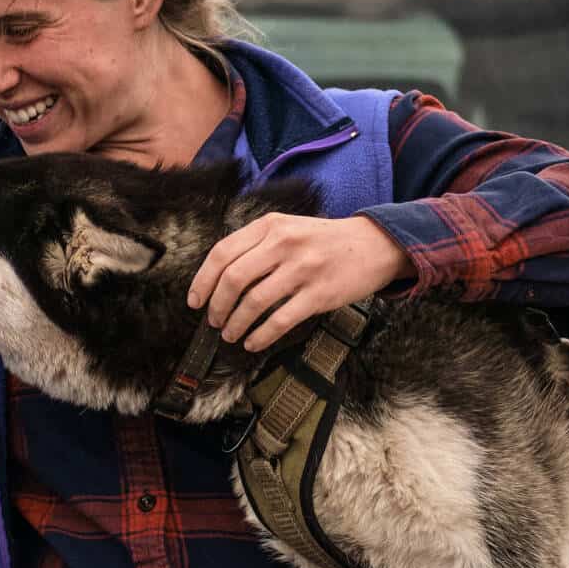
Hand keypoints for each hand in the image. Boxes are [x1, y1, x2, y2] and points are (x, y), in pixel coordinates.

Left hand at [187, 214, 411, 351]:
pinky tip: (253, 342)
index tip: (194, 301)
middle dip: (217, 306)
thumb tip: (218, 277)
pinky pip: (280, 320)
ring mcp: (303, 269)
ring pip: (254, 302)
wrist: (374, 244)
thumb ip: (256, 244)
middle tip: (213, 321)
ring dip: (236, 323)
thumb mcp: (288, 227)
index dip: (202, 281)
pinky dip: (260, 335)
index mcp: (271, 226)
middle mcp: (284, 244)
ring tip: (231, 334)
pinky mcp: (319, 294)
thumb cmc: (323, 240)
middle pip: (233, 278)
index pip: (222, 253)